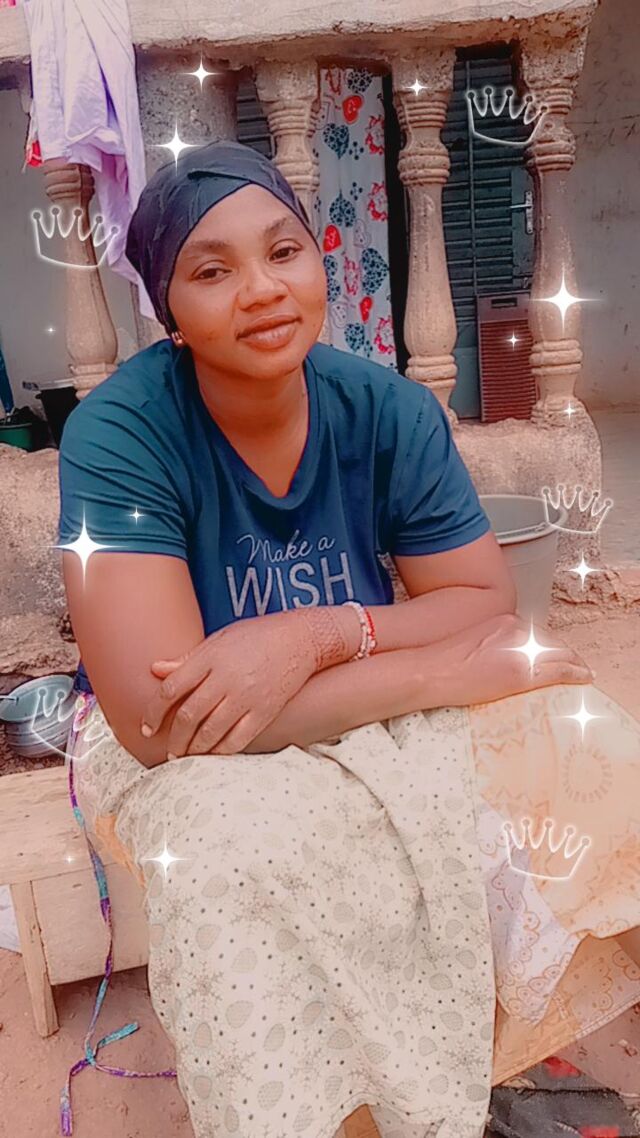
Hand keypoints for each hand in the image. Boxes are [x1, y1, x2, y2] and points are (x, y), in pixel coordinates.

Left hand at [141, 612, 318, 757]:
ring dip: (193, 749)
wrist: (301, 639)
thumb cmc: (257, 636)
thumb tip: (155, 669)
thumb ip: (188, 659)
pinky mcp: (264, 711)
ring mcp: (246, 697)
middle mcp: (225, 678)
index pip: (171, 689)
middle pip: (188, 716)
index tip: (147, 727)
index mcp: (210, 658)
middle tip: (169, 749)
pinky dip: (219, 751)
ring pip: (210, 732)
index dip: (154, 712)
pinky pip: (236, 739)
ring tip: (185, 755)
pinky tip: (212, 754)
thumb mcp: (219, 639)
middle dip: (174, 738)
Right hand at [426, 612, 594, 706]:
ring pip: (561, 655)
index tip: (560, 655)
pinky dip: (576, 674)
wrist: (431, 671)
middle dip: (567, 654)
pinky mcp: (524, 672)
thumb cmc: (440, 662)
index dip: (553, 646)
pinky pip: (560, 671)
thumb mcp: (471, 643)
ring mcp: (523, 650)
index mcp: (504, 620)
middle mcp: (518, 630)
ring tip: (584, 672)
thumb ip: (493, 645)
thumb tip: (501, 661)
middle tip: (578, 665)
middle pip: (553, 643)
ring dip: (575, 664)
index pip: (538, 634)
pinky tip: (585, 678)